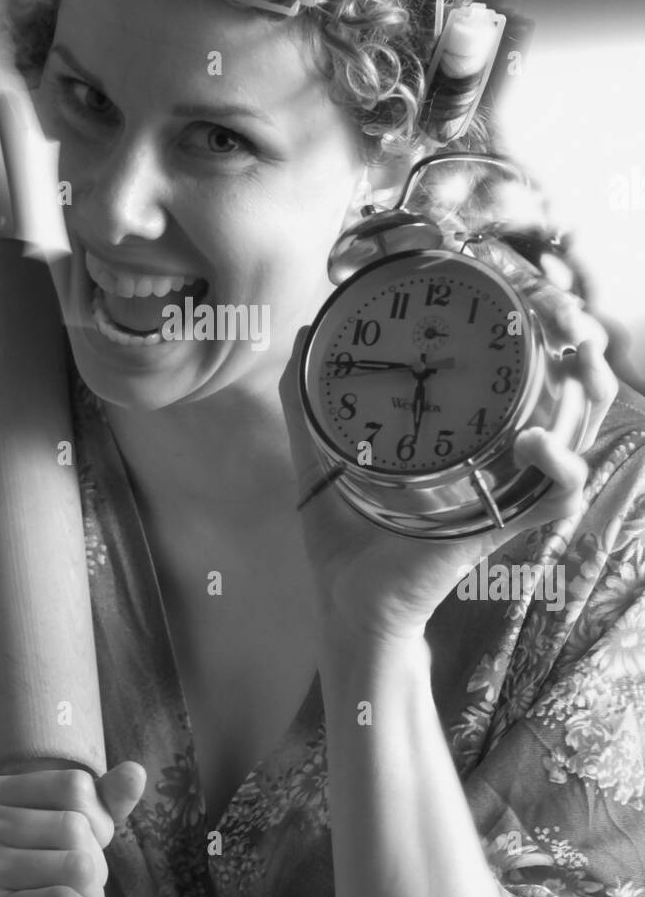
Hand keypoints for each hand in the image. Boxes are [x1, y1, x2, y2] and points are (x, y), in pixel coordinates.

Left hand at [280, 290, 617, 644]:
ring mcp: (502, 493)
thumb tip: (305, 333)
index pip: (525, 376)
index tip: (541, 290)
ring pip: (580, 436)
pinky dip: (557, 469)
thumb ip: (305, 401)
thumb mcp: (320, 458)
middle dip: (586, 351)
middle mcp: (494, 461)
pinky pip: (556, 498)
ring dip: (590, 392)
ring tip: (579, 358)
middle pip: (571, 395)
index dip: (549, 332)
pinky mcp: (499, 527)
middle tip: (570, 316)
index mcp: (464, 438)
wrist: (346, 606)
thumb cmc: (343, 540)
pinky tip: (533, 440)